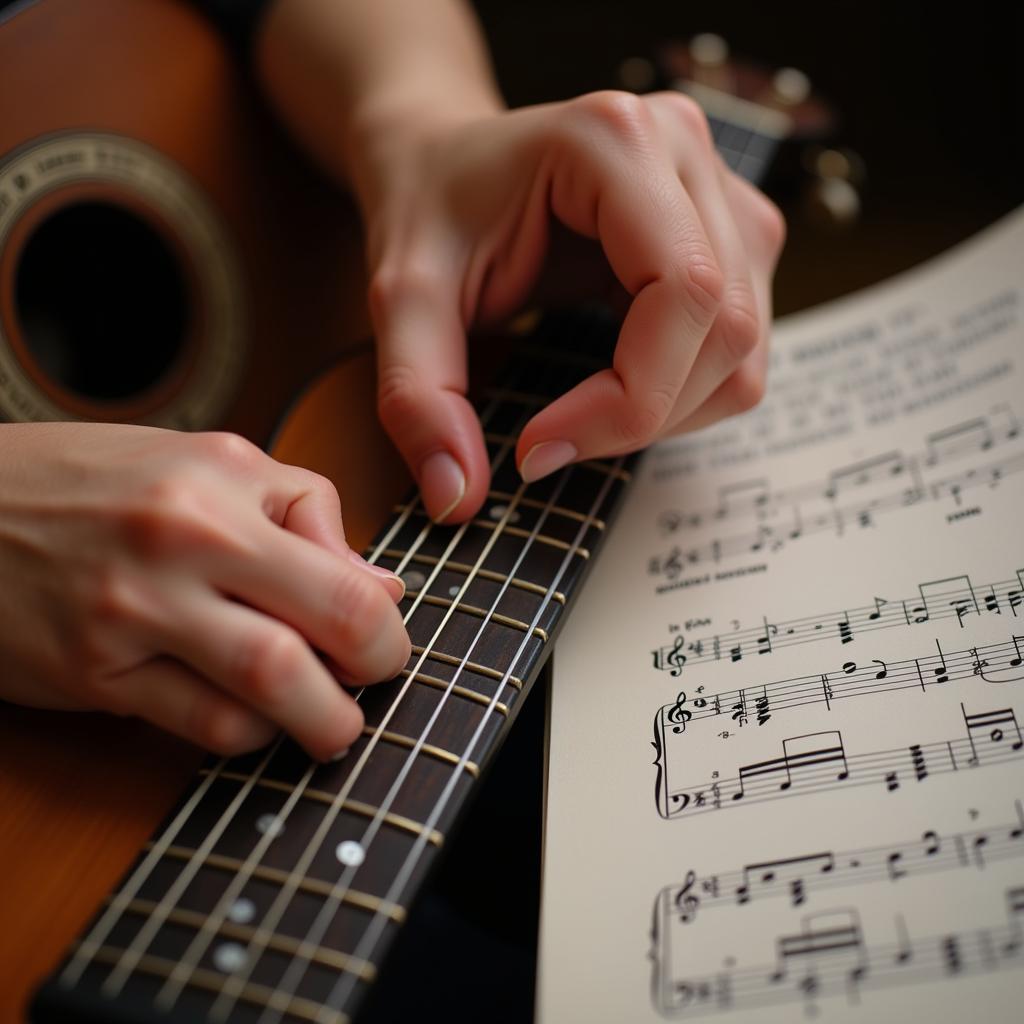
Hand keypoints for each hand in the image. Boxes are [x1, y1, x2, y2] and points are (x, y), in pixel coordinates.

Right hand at [0, 423, 410, 758]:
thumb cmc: (98, 482)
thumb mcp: (208, 463)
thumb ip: (305, 516)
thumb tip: (386, 587)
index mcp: (220, 483)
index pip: (342, 574)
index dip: (386, 628)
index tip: (387, 643)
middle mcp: (180, 543)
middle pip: (319, 631)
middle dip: (371, 677)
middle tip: (371, 687)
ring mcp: (131, 614)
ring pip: (264, 691)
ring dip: (318, 720)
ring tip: (328, 719)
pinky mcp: (93, 675)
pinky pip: (199, 726)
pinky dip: (247, 733)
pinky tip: (254, 717)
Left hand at [362, 90, 784, 520]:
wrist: (446, 163)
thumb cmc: (429, 208)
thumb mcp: (401, 296)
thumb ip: (417, 395)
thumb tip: (458, 498)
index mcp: (616, 140)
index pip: (684, 292)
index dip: (626, 399)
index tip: (537, 449)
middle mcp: (689, 151)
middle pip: (727, 328)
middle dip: (640, 416)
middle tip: (548, 443)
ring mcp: (724, 194)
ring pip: (744, 350)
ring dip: (666, 412)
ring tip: (579, 412)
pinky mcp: (733, 238)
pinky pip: (741, 348)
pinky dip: (683, 395)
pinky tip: (616, 382)